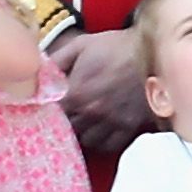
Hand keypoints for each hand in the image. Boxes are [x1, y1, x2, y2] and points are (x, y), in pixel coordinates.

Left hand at [47, 26, 154, 160]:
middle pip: (66, 130)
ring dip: (80, 133)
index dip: (44, 113)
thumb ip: (54, 62)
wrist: (155, 51)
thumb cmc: (115, 46)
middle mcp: (93, 112)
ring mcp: (114, 122)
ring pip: (86, 141)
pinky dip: (101, 141)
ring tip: (79, 122)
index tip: (43, 109)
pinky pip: (110, 145)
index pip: (50, 115)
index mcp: (77, 92)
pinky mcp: (131, 126)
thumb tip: (36, 74)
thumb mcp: (80, 46)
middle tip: (61, 116)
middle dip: (61, 124)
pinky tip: (97, 130)